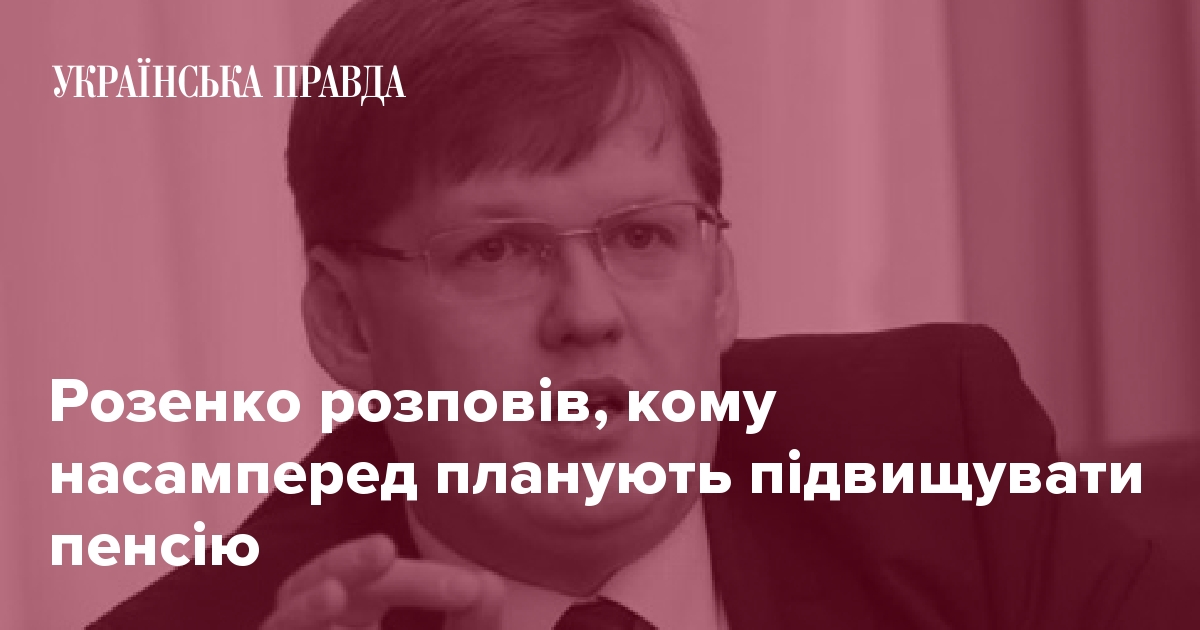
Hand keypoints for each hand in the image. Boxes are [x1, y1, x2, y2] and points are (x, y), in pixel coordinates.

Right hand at [260, 534, 503, 629]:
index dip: (418, 577)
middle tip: (385, 550)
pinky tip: (326, 626)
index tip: (472, 587)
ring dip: (301, 611)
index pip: (377, 584)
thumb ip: (470, 629)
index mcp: (352, 620)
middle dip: (346, 565)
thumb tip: (487, 585)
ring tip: (332, 593)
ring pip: (278, 627)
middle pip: (316, 586)